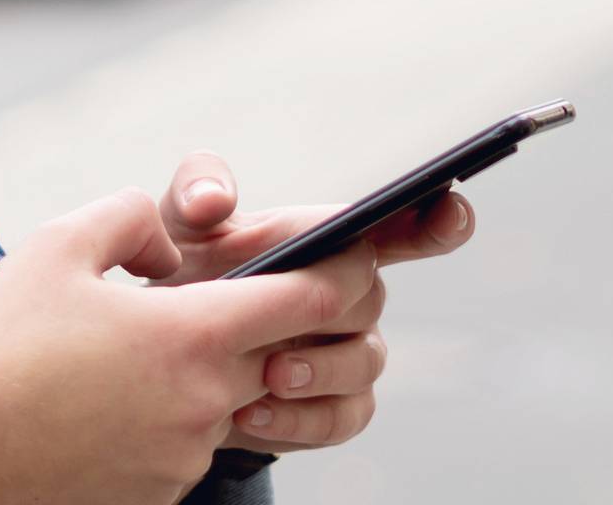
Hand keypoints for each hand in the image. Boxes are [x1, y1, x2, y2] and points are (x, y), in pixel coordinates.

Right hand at [0, 186, 383, 504]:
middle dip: (280, 322)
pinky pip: (187, 445)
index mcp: (191, 336)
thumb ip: (134, 218)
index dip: (345, 271)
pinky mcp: (157, 495)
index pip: (313, 300)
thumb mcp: (57, 244)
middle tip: (241, 295)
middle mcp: (204, 404)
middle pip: (285, 355)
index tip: (355, 255)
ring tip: (131, 350)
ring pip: (231, 401)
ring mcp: (183, 459)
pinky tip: (103, 400)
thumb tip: (175, 242)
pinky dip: (166, 417)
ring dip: (209, 372)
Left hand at [130, 150, 474, 454]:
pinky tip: (251, 414)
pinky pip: (340, 419)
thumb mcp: (176, 227)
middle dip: (333, 310)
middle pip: (373, 298)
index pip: (397, 226)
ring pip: (364, 364)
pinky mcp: (332, 409)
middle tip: (286, 320)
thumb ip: (194, 192)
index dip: (435, 219)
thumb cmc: (182, 276)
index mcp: (324, 244)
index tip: (452, 211)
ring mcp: (347, 355)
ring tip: (265, 374)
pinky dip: (298, 420)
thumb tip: (213, 200)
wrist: (161, 360)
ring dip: (318, 371)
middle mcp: (348, 298)